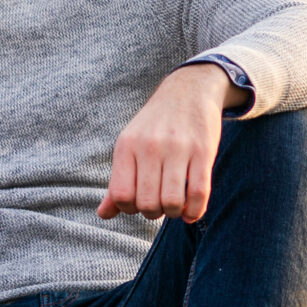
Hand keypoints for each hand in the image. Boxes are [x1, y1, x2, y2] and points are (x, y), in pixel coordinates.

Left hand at [98, 64, 241, 223]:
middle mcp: (150, 147)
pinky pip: (198, 193)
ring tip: (175, 207)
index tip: (139, 202)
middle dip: (153, 213)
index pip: (121, 195)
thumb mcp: (130, 146)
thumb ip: (118, 181)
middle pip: (147, 203)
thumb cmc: (155, 126)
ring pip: (172, 202)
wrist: (188, 91)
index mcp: (127, 146)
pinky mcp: (203, 151)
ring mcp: (178, 149)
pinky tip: (191, 212)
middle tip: (159, 204)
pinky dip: (195, 211)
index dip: (129, 208)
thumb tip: (103, 215)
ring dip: (173, 213)